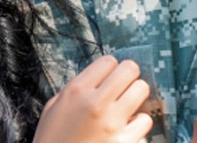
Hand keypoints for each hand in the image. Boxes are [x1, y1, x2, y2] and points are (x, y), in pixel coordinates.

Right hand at [33, 55, 152, 142]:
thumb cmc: (52, 141)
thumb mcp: (52, 109)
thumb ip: (74, 90)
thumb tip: (94, 79)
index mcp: (76, 91)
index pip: (108, 61)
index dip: (110, 68)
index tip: (109, 76)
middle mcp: (96, 103)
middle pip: (129, 69)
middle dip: (128, 76)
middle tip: (123, 85)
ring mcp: (112, 122)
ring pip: (141, 89)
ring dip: (135, 96)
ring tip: (127, 105)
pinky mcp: (124, 142)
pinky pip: (145, 120)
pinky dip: (139, 124)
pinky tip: (128, 127)